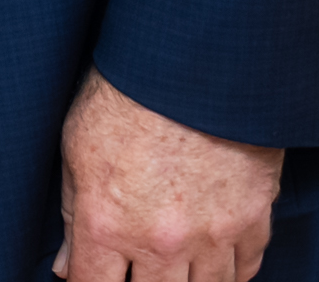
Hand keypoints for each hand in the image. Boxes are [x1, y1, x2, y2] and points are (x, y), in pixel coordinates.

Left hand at [54, 67, 285, 281]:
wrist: (193, 58)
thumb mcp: (78, 148)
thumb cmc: (128, 92)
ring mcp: (212, 234)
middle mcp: (161, 242)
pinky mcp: (253, 217)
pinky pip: (247, 268)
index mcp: (107, 225)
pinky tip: (215, 261)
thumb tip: (65, 264)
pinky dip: (231, 271)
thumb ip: (73, 216)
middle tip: (139, 265)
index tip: (93, 276)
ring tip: (175, 268)